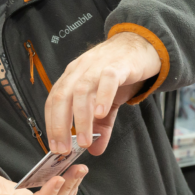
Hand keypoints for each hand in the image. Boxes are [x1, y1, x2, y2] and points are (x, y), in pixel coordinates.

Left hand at [44, 32, 160, 155]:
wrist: (142, 44)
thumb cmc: (120, 72)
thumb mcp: (107, 102)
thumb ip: (102, 125)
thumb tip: (95, 151)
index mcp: (72, 78)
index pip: (53, 102)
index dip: (51, 125)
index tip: (55, 147)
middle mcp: (80, 70)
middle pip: (61, 97)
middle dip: (59, 126)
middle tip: (64, 149)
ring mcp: (97, 65)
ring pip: (81, 91)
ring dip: (81, 119)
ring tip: (85, 140)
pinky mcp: (118, 64)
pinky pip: (107, 79)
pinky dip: (102, 97)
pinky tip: (101, 114)